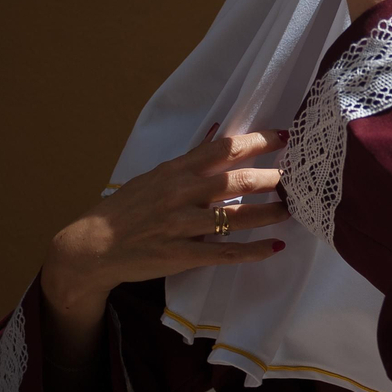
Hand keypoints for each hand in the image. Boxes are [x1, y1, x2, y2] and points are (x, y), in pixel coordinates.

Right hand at [41, 129, 291, 318]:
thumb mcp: (155, 177)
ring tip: (293, 209)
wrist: (92, 246)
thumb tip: (222, 141)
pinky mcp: (182, 254)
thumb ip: (189, 164)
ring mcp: (182, 225)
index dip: (259, 140)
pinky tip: (275, 246)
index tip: (286, 136)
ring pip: (238, 216)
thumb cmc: (126, 209)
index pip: (225, 148)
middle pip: (238, 180)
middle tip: (299, 177)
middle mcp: (182, 193)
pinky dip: (254, 250)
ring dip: (271, 213)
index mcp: (176, 170)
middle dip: (274, 178)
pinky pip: (226, 253)